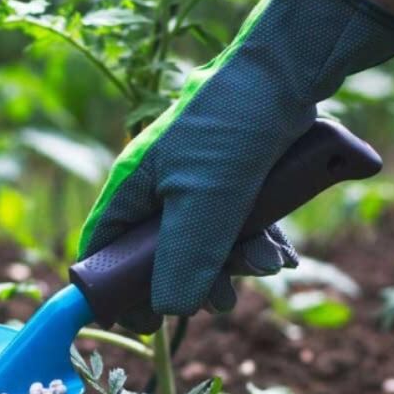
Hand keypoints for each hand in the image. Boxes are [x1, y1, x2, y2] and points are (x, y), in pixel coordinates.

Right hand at [78, 0, 393, 332]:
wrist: (290, 70)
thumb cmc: (231, 128)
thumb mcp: (205, 202)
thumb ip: (184, 260)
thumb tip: (169, 311)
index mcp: (132, 187)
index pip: (103, 250)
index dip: (116, 290)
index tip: (142, 323)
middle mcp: (158, 186)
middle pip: (160, 256)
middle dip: (194, 281)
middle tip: (223, 299)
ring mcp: (198, 182)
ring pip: (205, 244)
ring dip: (236, 263)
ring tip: (266, 266)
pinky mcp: (235, 178)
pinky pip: (238, 226)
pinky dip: (258, 244)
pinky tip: (282, 254)